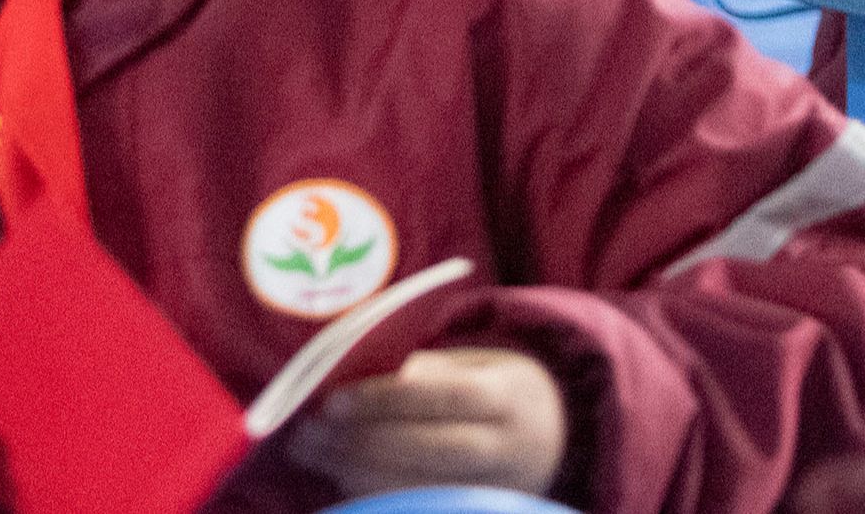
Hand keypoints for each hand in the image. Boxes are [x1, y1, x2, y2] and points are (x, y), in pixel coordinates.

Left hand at [292, 346, 566, 497]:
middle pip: (432, 450)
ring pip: (424, 487)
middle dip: (363, 442)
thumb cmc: (492, 387)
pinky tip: (338, 477)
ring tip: (310, 453)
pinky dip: (376, 494)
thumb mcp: (471, 365)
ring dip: (358, 472)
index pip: (445, 397)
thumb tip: (353, 376)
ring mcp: (498, 489)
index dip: (386, 400)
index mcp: (508, 397)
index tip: (331, 401)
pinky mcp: (480, 511)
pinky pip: (424, 506)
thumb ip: (421, 371)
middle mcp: (510, 449)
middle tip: (308, 432)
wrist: (556, 435)